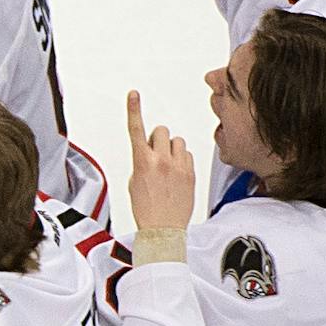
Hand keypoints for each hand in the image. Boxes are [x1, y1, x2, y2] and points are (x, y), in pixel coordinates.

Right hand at [125, 90, 194, 230]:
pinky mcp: (191, 173)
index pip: (136, 129)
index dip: (133, 109)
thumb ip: (142, 162)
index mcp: (142, 162)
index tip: (134, 95)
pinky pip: (188, 154)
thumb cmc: (146, 209)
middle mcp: (161, 161)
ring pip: (177, 141)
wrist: (163, 229)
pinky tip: (179, 174)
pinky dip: (183, 160)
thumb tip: (150, 154)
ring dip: (172, 148)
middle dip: (158, 139)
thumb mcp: (134, 182)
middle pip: (161, 131)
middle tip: (156, 154)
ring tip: (169, 165)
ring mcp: (178, 166)